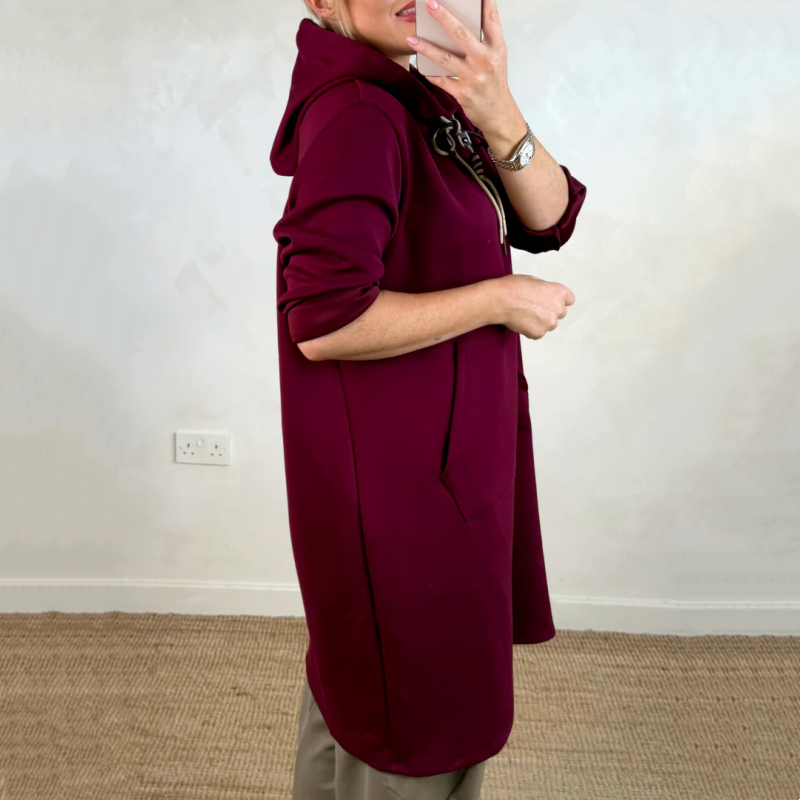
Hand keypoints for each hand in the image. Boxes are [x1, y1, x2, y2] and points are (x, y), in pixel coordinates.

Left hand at [407, 0, 518, 134]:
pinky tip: (418, 64)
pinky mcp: (462, 93)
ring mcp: (473, 78)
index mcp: (496, 48)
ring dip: (427, 48)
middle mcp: (485, 61)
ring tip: (412, 38)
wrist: (498, 114)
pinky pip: (441, 80)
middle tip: (430, 4)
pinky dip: (429, 73)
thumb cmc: (494, 82)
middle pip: (462, 35)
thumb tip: (464, 18)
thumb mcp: (497, 57)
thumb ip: (485, 38)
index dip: (483, 2)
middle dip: (444, 18)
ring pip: (446, 59)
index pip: (490, 19)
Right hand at [492, 274, 575, 339]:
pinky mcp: (539, 333)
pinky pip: (538, 333)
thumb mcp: (534, 280)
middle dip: (550, 311)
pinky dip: (531, 329)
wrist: (500, 301)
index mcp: (559, 292)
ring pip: (549, 324)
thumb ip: (546, 290)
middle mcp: (558, 308)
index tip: (552, 302)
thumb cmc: (513, 287)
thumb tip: (546, 295)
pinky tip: (521, 321)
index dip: (560, 300)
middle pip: (561, 313)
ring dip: (541, 321)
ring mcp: (549, 323)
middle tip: (535, 308)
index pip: (570, 300)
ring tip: (526, 315)